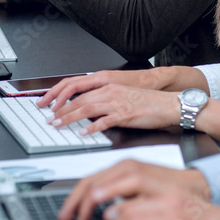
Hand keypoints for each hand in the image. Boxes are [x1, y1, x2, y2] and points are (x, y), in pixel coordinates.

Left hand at [44, 82, 179, 133]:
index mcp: (109, 87)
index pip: (81, 92)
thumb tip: (89, 112)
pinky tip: (84, 132)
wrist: (169, 104)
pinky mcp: (126, 114)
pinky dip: (92, 127)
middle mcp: (111, 92)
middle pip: (80, 100)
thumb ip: (106, 102)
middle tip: (50, 120)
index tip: (52, 108)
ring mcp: (118, 103)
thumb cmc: (150, 103)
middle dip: (62, 110)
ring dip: (70, 118)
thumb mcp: (124, 97)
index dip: (64, 100)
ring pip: (87, 108)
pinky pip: (104, 121)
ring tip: (59, 125)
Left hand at [58, 160, 210, 219]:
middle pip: (117, 192)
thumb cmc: (201, 218)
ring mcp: (171, 213)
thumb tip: (112, 210)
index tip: (75, 205)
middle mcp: (163, 194)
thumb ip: (145, 199)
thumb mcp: (172, 200)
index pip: (116, 175)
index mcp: (160, 182)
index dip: (91, 189)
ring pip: (128, 217)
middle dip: (90, 208)